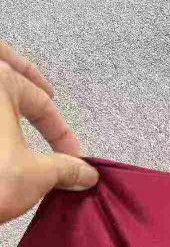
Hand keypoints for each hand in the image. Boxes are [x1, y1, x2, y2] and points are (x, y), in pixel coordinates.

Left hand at [0, 41, 98, 223]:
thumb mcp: (36, 175)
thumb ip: (66, 168)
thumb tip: (84, 172)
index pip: (40, 102)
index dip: (61, 132)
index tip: (71, 155)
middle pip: (5, 71)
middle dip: (26, 79)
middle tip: (43, 93)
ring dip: (5, 95)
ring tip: (18, 106)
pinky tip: (3, 136)